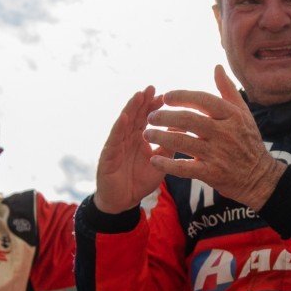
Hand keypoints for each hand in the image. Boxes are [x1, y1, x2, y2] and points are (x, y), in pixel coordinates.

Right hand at [94, 86, 162, 212]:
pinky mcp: (108, 156)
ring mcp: (117, 145)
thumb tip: (183, 129)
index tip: (164, 94)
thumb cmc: (139, 182)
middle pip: (135, 116)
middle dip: (143, 101)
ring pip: (124, 123)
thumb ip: (169, 146)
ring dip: (131, 108)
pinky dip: (119, 127)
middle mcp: (127, 139)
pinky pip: (114, 139)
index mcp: (138, 139)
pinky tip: (125, 117)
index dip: (153, 106)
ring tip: (139, 95)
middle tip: (152, 87)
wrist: (123, 202)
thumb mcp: (160, 162)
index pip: (146, 119)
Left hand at [144, 66, 285, 207]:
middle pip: (189, 120)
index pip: (203, 100)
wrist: (259, 177)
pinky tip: (154, 159)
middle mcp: (225, 133)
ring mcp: (218, 154)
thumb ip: (228, 90)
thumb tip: (217, 67)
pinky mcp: (212, 173)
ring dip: (161, 136)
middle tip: (151, 117)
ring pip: (183, 142)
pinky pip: (184, 168)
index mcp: (232, 116)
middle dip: (165, 116)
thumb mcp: (243, 113)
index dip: (182, 96)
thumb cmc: (248, 141)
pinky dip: (167, 163)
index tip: (166, 97)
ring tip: (147, 133)